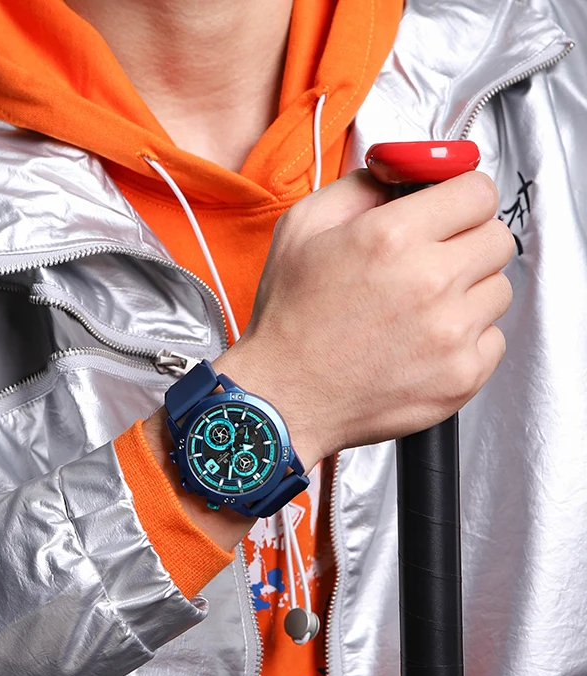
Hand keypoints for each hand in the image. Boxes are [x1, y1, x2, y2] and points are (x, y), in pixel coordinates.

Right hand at [215, 169, 513, 467]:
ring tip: (421, 310)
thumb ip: (359, 187)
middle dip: (468, 242)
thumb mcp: (301, 229)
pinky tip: (425, 342)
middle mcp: (430, 283)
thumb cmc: (289, 321)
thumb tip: (401, 172)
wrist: (284, 396)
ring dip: (468, 293)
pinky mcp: (461, 376)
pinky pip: (494, 339)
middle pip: (497, 239)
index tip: (451, 210)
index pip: (478, 192)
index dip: (462, 198)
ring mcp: (451, 334)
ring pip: (498, 291)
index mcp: (391, 238)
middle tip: (432, 261)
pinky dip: (467, 339)